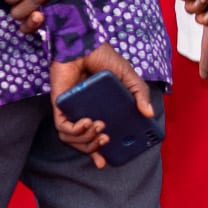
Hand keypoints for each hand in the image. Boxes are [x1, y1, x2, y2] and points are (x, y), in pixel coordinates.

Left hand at [49, 43, 152, 168]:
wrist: (84, 45)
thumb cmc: (104, 58)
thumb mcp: (129, 78)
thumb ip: (139, 94)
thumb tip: (148, 113)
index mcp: (99, 110)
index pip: (96, 136)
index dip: (99, 152)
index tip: (106, 161)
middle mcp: (83, 113)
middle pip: (83, 143)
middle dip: (94, 149)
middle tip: (106, 141)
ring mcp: (71, 110)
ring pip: (72, 139)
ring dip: (85, 140)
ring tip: (99, 128)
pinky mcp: (60, 105)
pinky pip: (62, 128)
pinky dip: (75, 130)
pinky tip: (86, 122)